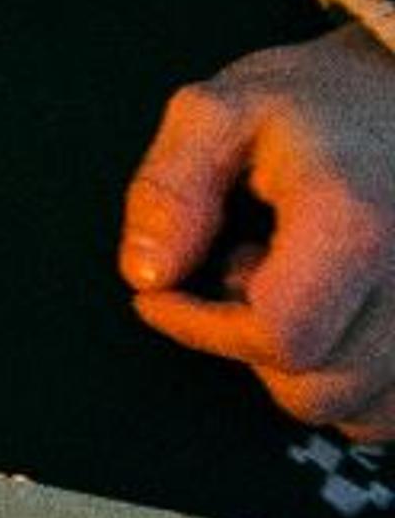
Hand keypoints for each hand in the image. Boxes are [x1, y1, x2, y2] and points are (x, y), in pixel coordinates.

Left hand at [121, 26, 394, 434]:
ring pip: (358, 413)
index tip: (158, 293)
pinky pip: (392, 411)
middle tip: (237, 268)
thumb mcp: (219, 111)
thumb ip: (171, 186)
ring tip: (291, 285)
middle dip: (249, 346)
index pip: (279, 336)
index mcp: (354, 225)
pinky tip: (333, 316)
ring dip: (303, 369)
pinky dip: (352, 385)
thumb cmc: (312, 104)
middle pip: (317, 391)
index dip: (201, 327)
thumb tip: (146, 274)